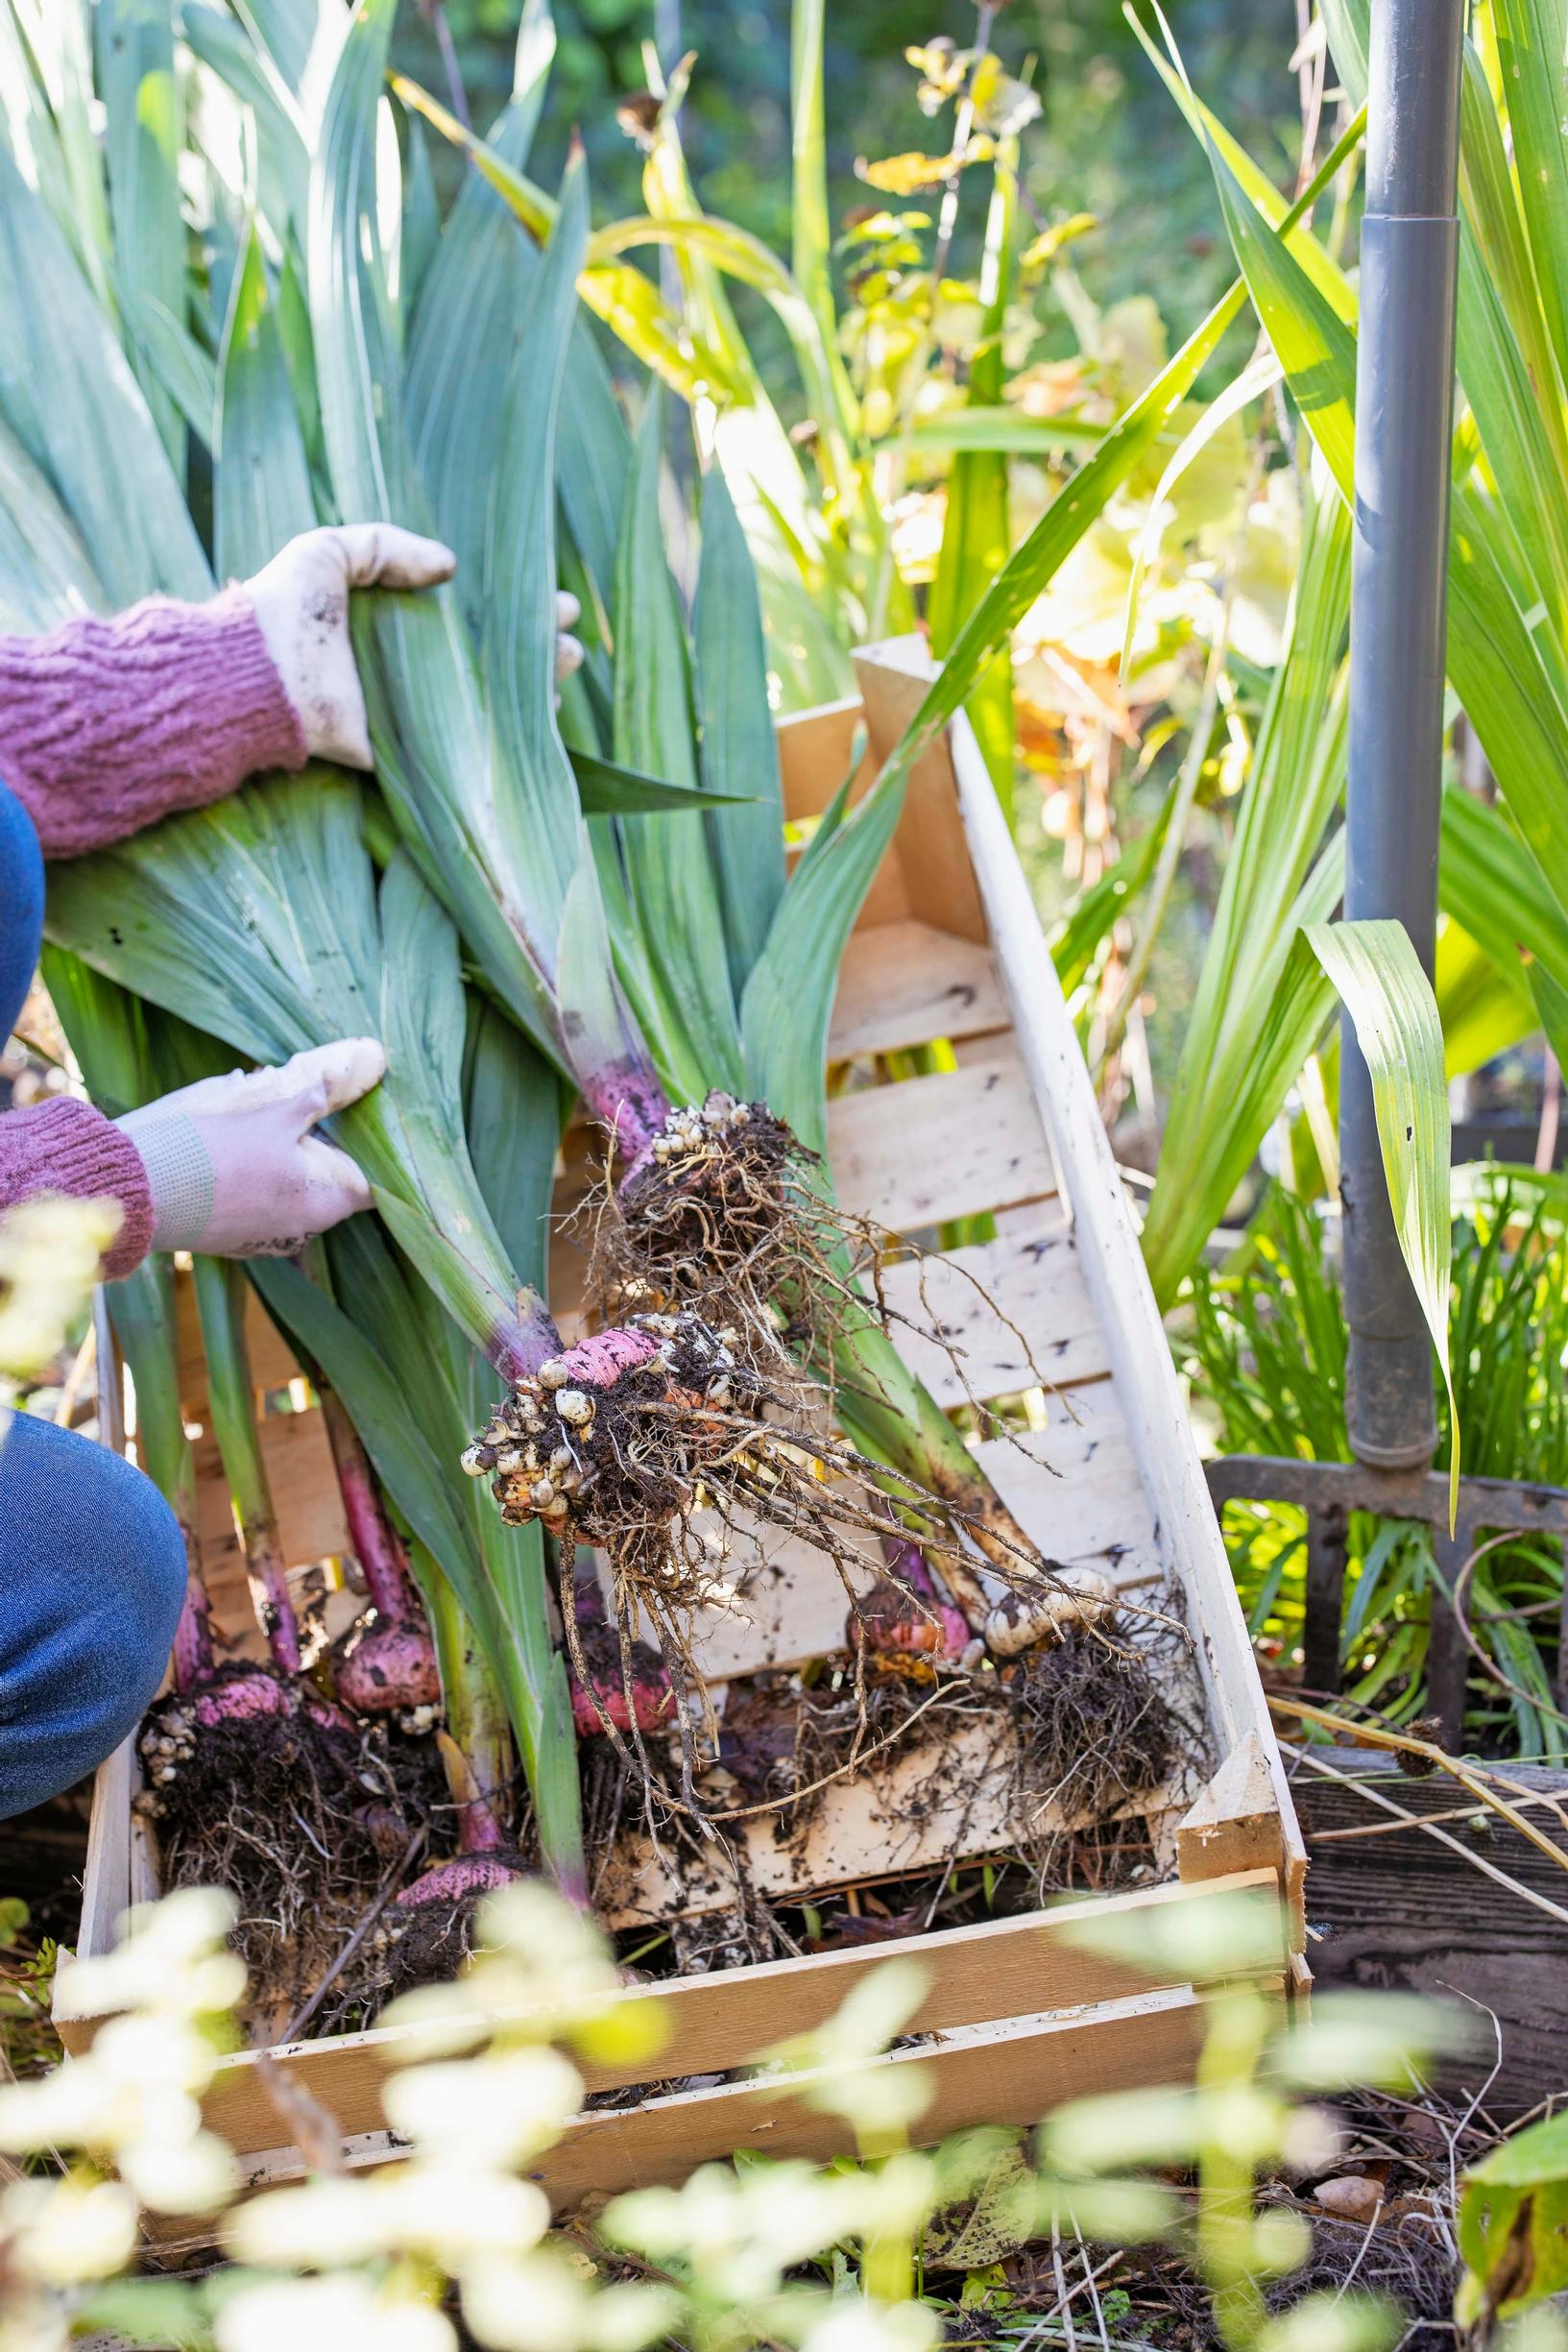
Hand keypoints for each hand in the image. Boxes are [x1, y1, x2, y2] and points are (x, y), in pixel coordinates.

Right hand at [116, 1040, 385, 1257]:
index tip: (370, 1130)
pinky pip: (257, 1208)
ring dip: (289, 1167)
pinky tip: (239, 1154)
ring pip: (291, 1198)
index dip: (375, 1158)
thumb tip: (350, 1071)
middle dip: (327, 1155)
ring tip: (275, 1129)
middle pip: (331, 1192)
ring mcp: (263, 1239)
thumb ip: (312, 1098)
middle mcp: (299, 1230)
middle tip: (321, 1117)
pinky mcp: (229, 1238)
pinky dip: (257, 1183)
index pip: (371, 1189)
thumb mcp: (271, 1117)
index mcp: (322, 1205)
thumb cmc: (216, 1152)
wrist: (141, 1190)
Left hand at [246, 525, 584, 767]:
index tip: (554, 597)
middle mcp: (408, 662)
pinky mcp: (409, 746)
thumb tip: (452, 566)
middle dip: (536, 641)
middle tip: (571, 633)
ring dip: (535, 682)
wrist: (256, 675)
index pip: (467, 609)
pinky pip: (467, 739)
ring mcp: (413, 705)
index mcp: (392, 615)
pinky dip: (506, 732)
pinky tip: (544, 715)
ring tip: (568, 663)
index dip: (513, 602)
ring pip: (489, 694)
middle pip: (488, 652)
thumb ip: (387, 545)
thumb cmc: (285, 607)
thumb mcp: (330, 548)